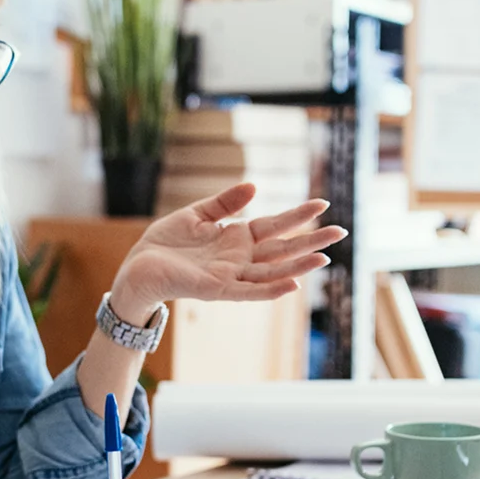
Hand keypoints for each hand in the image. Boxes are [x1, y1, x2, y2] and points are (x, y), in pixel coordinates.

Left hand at [109, 183, 346, 320]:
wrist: (138, 266)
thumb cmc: (165, 243)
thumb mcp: (197, 214)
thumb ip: (226, 203)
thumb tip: (255, 187)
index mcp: (237, 239)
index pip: (275, 226)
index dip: (298, 216)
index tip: (323, 205)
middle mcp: (239, 259)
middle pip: (282, 249)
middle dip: (311, 241)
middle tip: (341, 232)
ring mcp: (231, 276)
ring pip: (272, 272)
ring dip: (299, 266)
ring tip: (325, 258)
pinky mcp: (217, 290)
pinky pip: (249, 291)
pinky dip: (271, 289)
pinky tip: (293, 284)